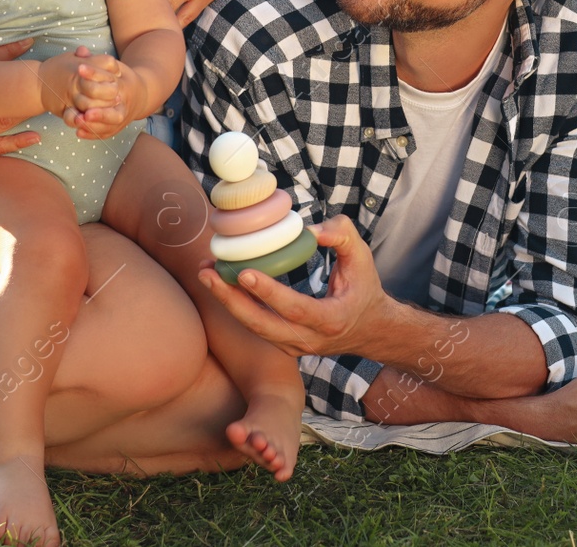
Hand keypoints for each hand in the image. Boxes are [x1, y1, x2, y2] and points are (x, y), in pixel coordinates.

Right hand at [0, 38, 40, 157]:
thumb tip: (18, 40)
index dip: (20, 70)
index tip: (45, 66)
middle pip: (3, 100)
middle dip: (29, 95)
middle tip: (56, 88)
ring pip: (2, 122)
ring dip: (27, 115)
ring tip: (51, 108)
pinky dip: (15, 143)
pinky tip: (35, 137)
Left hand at [65, 53, 147, 138]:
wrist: (140, 94)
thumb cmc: (122, 78)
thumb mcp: (113, 66)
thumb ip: (96, 60)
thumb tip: (80, 51)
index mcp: (124, 86)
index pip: (110, 82)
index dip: (94, 75)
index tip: (79, 69)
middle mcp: (125, 104)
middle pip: (115, 113)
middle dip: (100, 114)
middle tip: (85, 113)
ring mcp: (122, 117)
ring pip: (110, 125)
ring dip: (94, 126)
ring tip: (77, 122)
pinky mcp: (117, 127)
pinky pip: (105, 134)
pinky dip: (92, 134)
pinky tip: (78, 132)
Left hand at [197, 215, 390, 358]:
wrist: (370, 328)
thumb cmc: (364, 288)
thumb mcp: (362, 257)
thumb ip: (342, 236)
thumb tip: (311, 230)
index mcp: (331, 320)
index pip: (294, 308)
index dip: (268, 292)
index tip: (244, 272)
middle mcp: (309, 340)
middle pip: (262, 325)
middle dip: (231, 300)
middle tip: (208, 273)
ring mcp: (295, 347)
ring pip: (253, 328)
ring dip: (227, 301)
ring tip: (206, 273)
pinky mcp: (284, 345)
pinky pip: (255, 327)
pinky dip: (236, 306)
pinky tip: (220, 283)